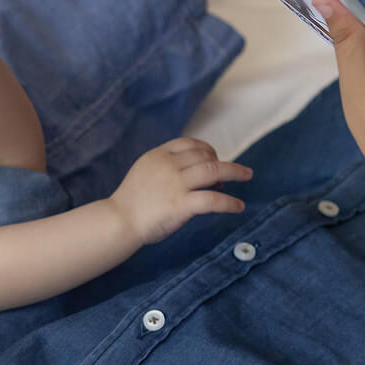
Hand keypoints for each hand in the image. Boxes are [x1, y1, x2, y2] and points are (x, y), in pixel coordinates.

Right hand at [109, 138, 251, 244]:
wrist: (117, 221)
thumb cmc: (129, 202)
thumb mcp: (144, 173)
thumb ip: (164, 167)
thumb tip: (192, 172)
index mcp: (157, 156)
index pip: (189, 144)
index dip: (206, 149)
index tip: (214, 157)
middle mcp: (168, 165)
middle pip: (205, 155)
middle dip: (220, 162)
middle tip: (228, 174)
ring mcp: (175, 184)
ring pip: (215, 170)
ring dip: (235, 172)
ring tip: (247, 175)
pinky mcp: (181, 204)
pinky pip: (213, 200)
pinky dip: (229, 203)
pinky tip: (238, 206)